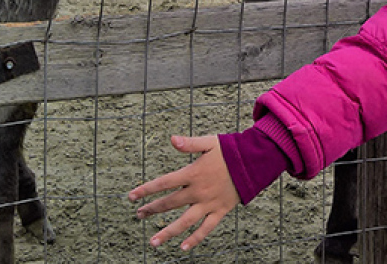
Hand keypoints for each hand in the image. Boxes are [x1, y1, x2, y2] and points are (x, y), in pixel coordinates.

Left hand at [128, 135, 238, 250]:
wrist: (255, 162)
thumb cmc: (231, 151)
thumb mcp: (210, 143)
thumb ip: (190, 143)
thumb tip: (172, 139)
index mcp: (193, 173)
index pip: (163, 183)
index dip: (146, 190)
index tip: (131, 196)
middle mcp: (199, 191)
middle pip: (170, 203)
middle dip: (152, 209)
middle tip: (139, 215)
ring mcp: (209, 203)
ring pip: (185, 221)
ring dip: (167, 232)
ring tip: (153, 241)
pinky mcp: (220, 210)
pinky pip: (206, 228)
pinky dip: (195, 239)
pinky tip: (183, 247)